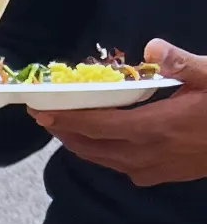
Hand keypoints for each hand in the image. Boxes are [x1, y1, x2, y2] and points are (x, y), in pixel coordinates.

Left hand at [30, 40, 206, 185]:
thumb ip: (182, 64)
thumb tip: (152, 47)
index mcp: (153, 128)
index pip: (95, 126)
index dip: (64, 119)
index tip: (41, 109)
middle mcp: (143, 155)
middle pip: (89, 146)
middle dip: (64, 131)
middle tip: (45, 115)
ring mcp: (148, 170)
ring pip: (101, 159)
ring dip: (80, 143)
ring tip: (65, 126)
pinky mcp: (156, 176)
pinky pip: (117, 165)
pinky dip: (101, 151)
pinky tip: (100, 139)